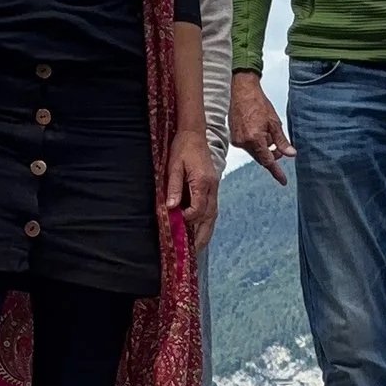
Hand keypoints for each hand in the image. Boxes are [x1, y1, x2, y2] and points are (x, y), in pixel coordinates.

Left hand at [166, 129, 218, 246]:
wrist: (194, 134)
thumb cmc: (183, 148)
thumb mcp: (174, 166)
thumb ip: (174, 187)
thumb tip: (171, 207)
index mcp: (203, 182)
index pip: (198, 208)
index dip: (188, 219)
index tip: (178, 224)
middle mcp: (212, 188)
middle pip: (209, 217)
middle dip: (202, 236)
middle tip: (193, 252)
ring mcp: (214, 188)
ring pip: (213, 216)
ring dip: (205, 232)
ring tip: (198, 248)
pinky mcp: (212, 188)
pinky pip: (212, 210)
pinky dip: (207, 223)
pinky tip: (201, 231)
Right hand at [230, 70, 291, 183]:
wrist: (242, 91)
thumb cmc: (258, 103)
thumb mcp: (274, 122)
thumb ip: (282, 141)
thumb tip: (291, 154)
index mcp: (255, 139)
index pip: (268, 161)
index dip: (277, 171)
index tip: (283, 181)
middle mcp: (244, 142)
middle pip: (261, 158)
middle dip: (271, 155)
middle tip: (280, 148)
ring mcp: (237, 141)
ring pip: (255, 152)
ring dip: (264, 147)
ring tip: (267, 131)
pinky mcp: (233, 137)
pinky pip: (248, 146)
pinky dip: (256, 142)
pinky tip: (258, 130)